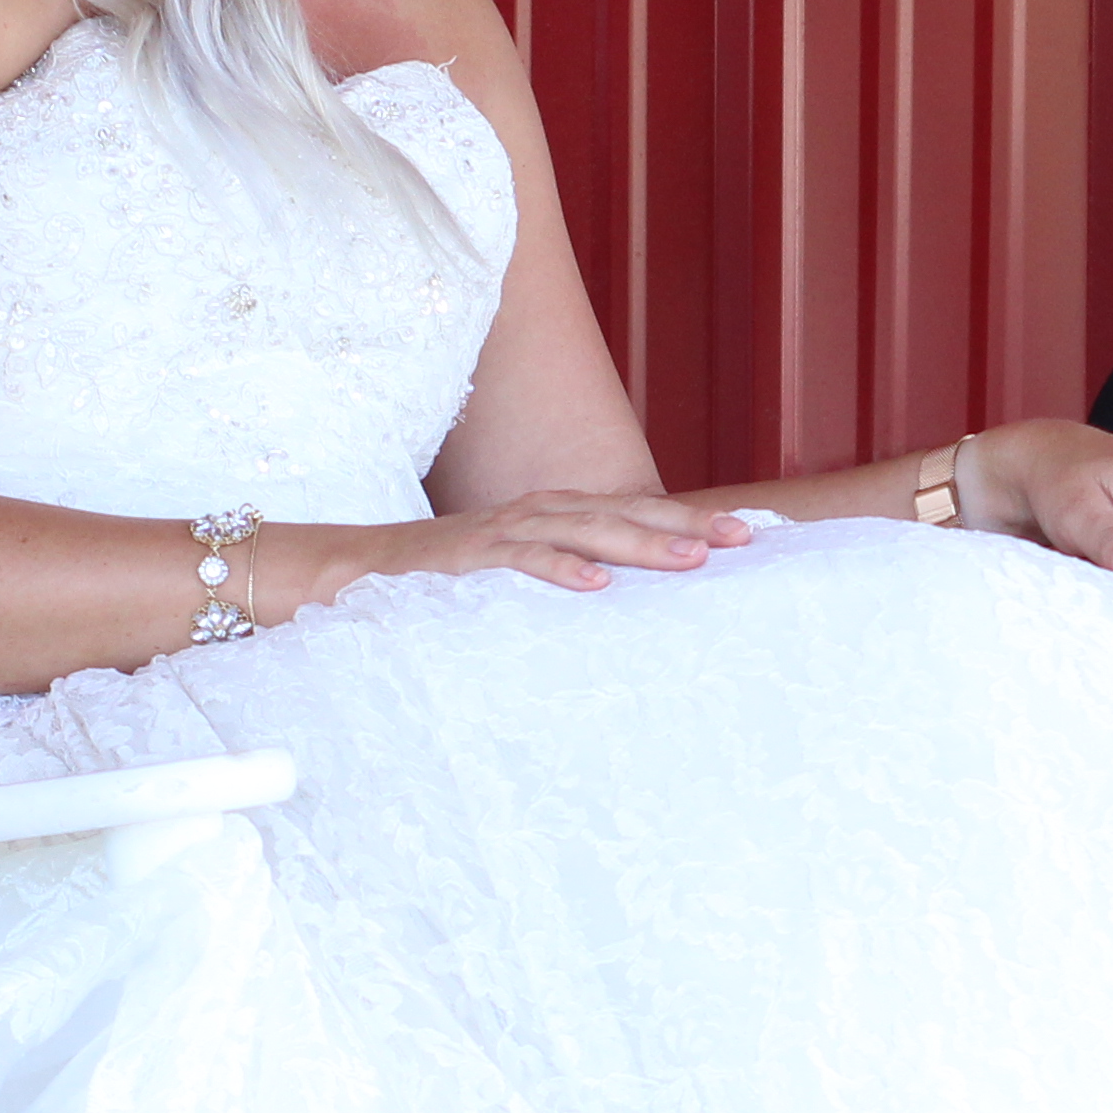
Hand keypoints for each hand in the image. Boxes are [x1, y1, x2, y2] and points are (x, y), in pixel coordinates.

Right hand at [301, 491, 747, 602]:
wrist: (361, 569)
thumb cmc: (455, 579)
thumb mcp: (525, 574)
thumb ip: (575, 576)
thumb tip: (636, 600)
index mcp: (559, 516)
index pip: (638, 512)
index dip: (693, 518)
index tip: (751, 535)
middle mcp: (540, 514)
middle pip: (626, 513)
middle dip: (687, 523)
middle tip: (744, 539)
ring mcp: (505, 533)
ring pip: (586, 532)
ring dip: (641, 542)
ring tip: (692, 557)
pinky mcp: (470, 559)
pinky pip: (522, 562)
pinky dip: (561, 570)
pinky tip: (599, 584)